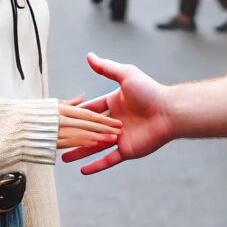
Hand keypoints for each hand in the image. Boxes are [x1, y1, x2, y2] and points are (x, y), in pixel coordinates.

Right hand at [61, 53, 175, 174]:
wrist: (170, 112)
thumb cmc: (150, 91)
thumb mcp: (126, 75)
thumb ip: (106, 68)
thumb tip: (89, 56)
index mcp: (114, 103)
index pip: (90, 109)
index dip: (76, 112)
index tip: (59, 117)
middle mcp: (115, 121)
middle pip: (89, 129)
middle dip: (73, 134)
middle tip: (56, 138)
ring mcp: (120, 137)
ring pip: (95, 146)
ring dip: (80, 151)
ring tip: (64, 157)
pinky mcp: (127, 150)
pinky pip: (108, 159)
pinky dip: (96, 165)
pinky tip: (82, 170)